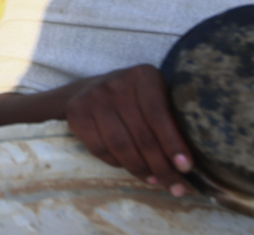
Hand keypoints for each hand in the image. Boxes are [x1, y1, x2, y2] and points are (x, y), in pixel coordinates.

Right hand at [65, 64, 192, 196]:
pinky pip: (100, 149)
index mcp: (143, 76)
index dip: (172, 144)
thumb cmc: (134, 99)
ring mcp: (93, 98)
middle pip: (141, 134)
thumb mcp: (156, 97)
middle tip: (175, 186)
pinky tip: (128, 166)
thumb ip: (171, 121)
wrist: (88, 89)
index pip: (158, 114)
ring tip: (154, 181)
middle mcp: (116, 84)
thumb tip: (184, 163)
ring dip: (140, 169)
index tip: (185, 168)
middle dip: (161, 166)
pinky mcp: (77, 114)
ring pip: (120, 145)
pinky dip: (117, 163)